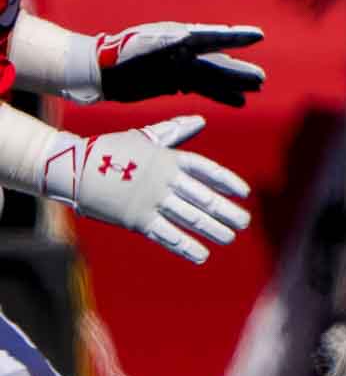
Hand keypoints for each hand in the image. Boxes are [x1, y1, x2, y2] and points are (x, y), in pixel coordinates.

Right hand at [43, 116, 249, 262]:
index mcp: (168, 158)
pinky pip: (166, 234)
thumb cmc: (112, 150)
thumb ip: (175, 131)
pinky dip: (185, 246)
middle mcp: (164, 179)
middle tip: (243, 222)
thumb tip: (201, 120)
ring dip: (212, 229)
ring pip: (189, 217)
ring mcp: (151, 200)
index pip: (206, 169)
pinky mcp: (136, 219)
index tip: (244, 193)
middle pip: (202, 197)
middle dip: (225, 211)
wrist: (72, 166)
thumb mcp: (145, 136)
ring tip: (229, 237)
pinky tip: (202, 255)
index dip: (226, 181)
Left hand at [94, 23, 265, 106]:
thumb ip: (164, 40)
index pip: (213, 36)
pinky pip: (205, 88)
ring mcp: (181, 66)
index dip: (237, 37)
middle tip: (262, 79)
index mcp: (179, 37)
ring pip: (215, 76)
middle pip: (218, 60)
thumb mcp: (141, 45)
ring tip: (258, 89)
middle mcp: (184, 51)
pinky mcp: (176, 81)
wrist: (99, 71)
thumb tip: (187, 35)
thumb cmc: (118, 55)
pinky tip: (239, 101)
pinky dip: (222, 95)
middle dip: (240, 69)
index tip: (258, 35)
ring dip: (235, 83)